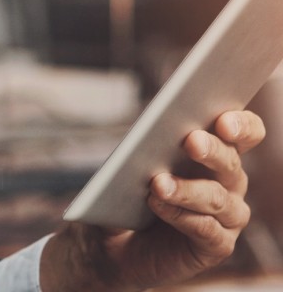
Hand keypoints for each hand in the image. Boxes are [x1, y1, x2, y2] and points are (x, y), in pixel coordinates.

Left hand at [41, 109, 265, 291]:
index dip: (241, 125)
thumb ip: (141, 148)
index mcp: (216, 151)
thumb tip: (141, 138)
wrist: (122, 243)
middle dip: (211, 149)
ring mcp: (228, 216)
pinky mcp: (218, 245)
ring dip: (187, 189)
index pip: (245, 132)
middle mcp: (230, 182)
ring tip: (158, 183)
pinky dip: (180, 215)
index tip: (223, 120)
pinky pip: (205, 229)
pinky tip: (157, 205)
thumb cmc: (130, 192)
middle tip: (190, 141)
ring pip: (216, 197)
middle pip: (230, 161)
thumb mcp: (130, 164)